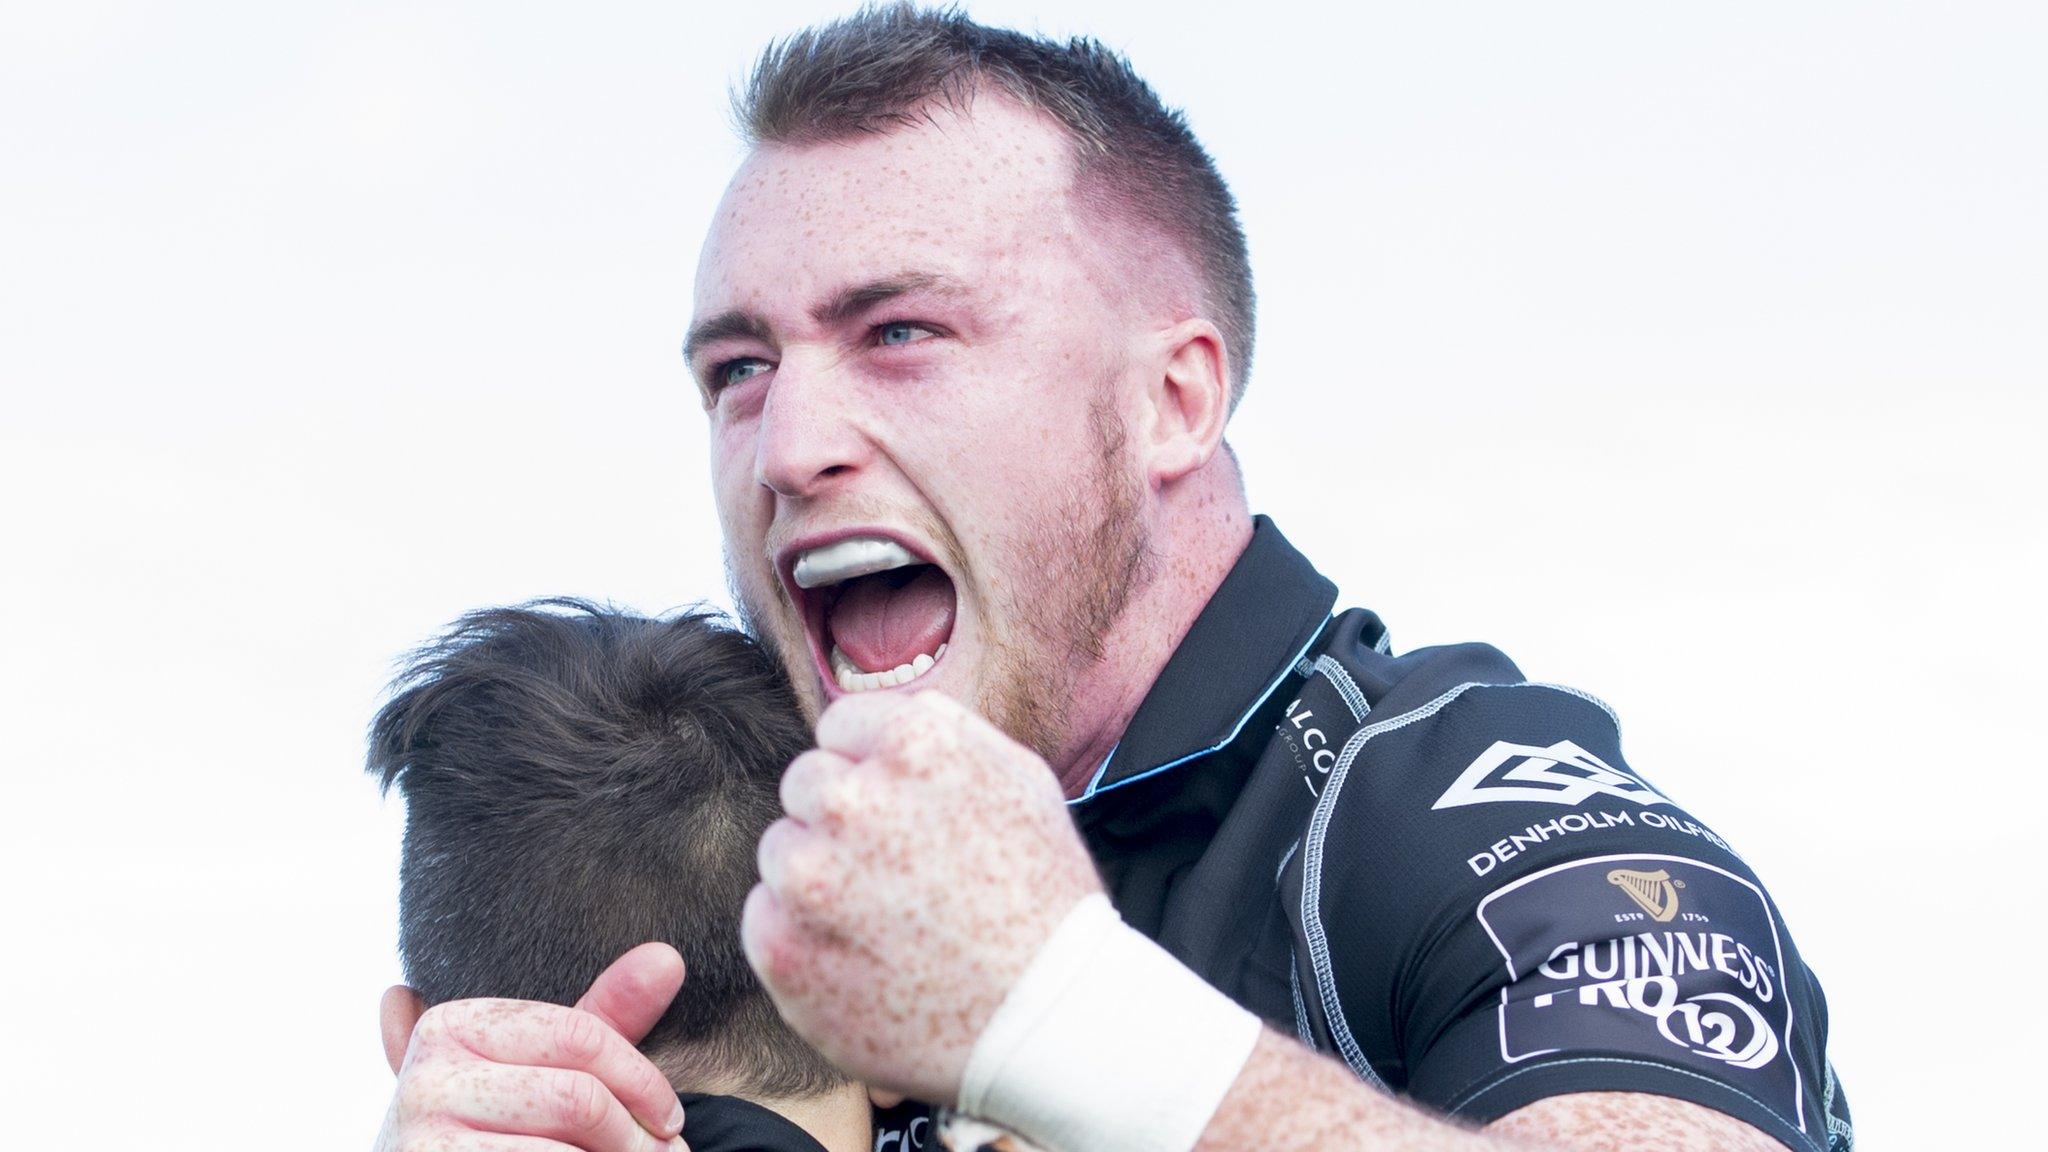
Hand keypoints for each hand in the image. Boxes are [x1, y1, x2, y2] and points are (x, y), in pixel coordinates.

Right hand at [374, 943, 688, 1151]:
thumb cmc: (497, 1132)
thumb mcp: (544, 1068)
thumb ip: (604, 1017)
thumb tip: (668, 958)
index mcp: (453, 1025)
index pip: (579, 1035)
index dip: (642, 1079)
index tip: (670, 1117)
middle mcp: (426, 1076)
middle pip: (577, 1098)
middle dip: (635, 1135)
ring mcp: (422, 1136)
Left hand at [742, 690, 1104, 1103]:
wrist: (1050, 1022)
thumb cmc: (1045, 900)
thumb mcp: (1019, 780)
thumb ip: (938, 732)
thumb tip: (869, 724)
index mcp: (914, 743)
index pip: (840, 728)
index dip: (875, 773)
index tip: (906, 815)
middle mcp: (852, 799)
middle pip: (805, 784)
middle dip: (842, 821)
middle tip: (898, 874)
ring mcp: (810, 878)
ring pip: (781, 851)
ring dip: (819, 878)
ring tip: (888, 921)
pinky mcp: (783, 950)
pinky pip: (766, 917)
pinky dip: (803, 937)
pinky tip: (863, 960)